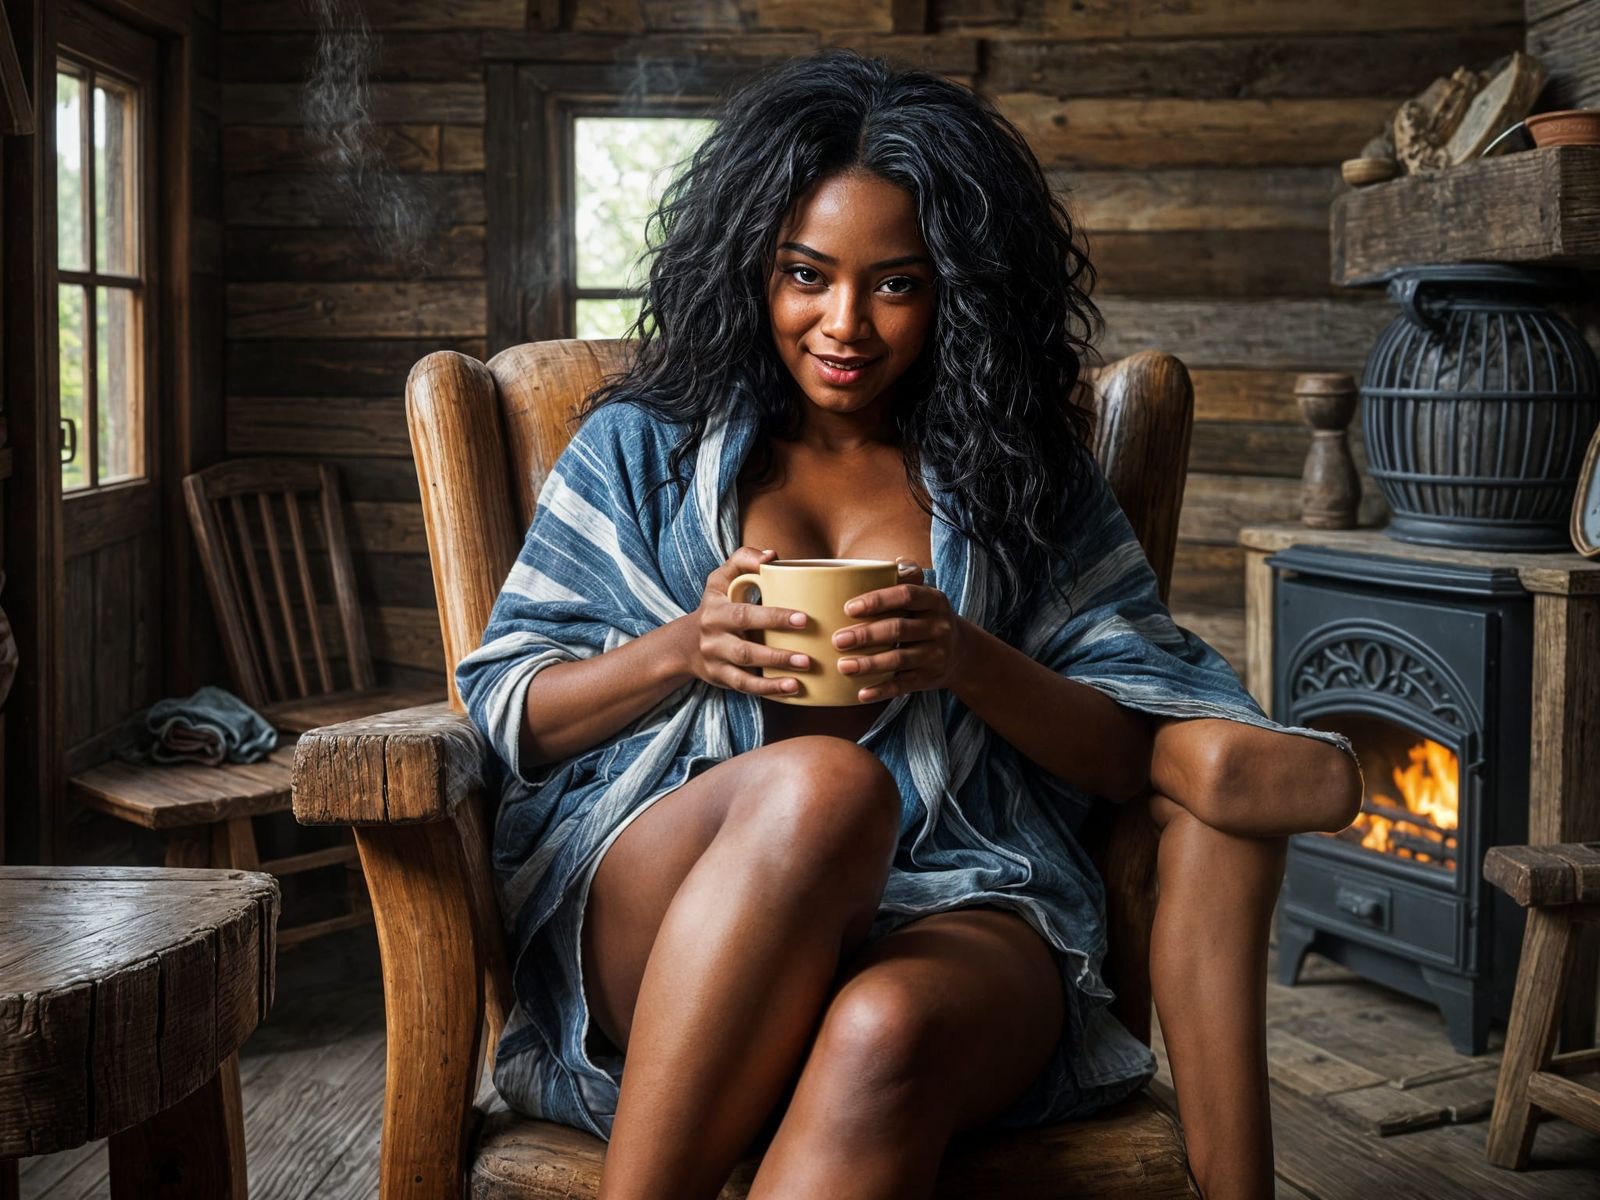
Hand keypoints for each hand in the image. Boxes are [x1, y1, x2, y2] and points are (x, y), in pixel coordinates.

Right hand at [686, 546, 813, 696]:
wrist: (686, 644)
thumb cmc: (717, 605)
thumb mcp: (721, 579)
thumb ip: (743, 560)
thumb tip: (772, 556)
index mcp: (716, 609)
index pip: (745, 613)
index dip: (774, 617)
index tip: (804, 618)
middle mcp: (712, 636)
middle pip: (745, 648)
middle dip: (777, 653)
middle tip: (808, 656)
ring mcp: (716, 660)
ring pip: (746, 670)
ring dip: (775, 674)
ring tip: (803, 673)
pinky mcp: (721, 678)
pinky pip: (745, 686)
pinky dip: (768, 689)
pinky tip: (791, 688)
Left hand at [832, 560, 966, 702]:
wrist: (961, 652)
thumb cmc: (926, 617)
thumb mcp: (925, 596)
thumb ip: (907, 579)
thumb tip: (893, 563)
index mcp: (934, 600)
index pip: (906, 595)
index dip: (877, 600)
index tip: (848, 608)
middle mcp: (939, 626)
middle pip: (899, 629)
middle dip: (866, 635)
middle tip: (837, 640)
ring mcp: (936, 654)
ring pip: (899, 659)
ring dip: (869, 664)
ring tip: (843, 666)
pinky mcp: (931, 678)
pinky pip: (904, 685)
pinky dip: (882, 690)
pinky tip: (861, 694)